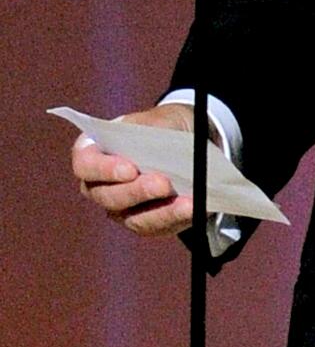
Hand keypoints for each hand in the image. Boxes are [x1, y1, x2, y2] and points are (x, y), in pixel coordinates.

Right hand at [72, 103, 196, 236]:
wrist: (180, 139)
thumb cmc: (160, 127)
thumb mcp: (157, 120)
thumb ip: (153, 134)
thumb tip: (161, 154)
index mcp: (92, 152)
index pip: (85, 164)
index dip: (104, 169)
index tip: (130, 169)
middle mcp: (99, 185)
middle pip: (108, 197)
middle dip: (138, 192)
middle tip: (164, 184)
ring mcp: (119, 208)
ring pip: (133, 218)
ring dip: (162, 212)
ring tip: (188, 203)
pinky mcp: (143, 221)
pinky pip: (157, 226)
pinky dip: (177, 218)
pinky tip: (195, 208)